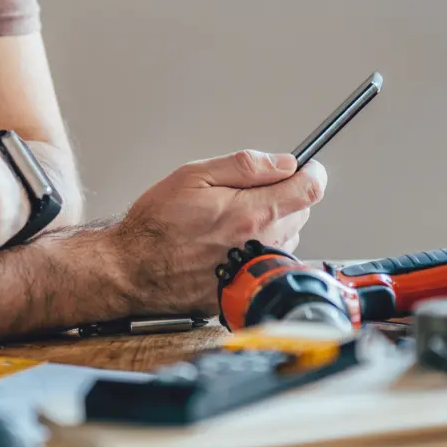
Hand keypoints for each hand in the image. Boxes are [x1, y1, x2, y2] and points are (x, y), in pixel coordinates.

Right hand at [112, 149, 327, 317]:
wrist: (134, 269)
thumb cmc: (157, 224)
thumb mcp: (195, 175)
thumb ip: (246, 166)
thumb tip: (283, 163)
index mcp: (252, 214)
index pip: (309, 190)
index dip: (313, 173)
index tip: (308, 168)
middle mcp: (261, 244)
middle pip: (302, 213)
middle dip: (287, 195)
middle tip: (252, 191)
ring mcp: (255, 267)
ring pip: (288, 237)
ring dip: (274, 222)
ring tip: (233, 219)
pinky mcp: (246, 284)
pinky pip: (268, 259)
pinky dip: (259, 247)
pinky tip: (229, 243)